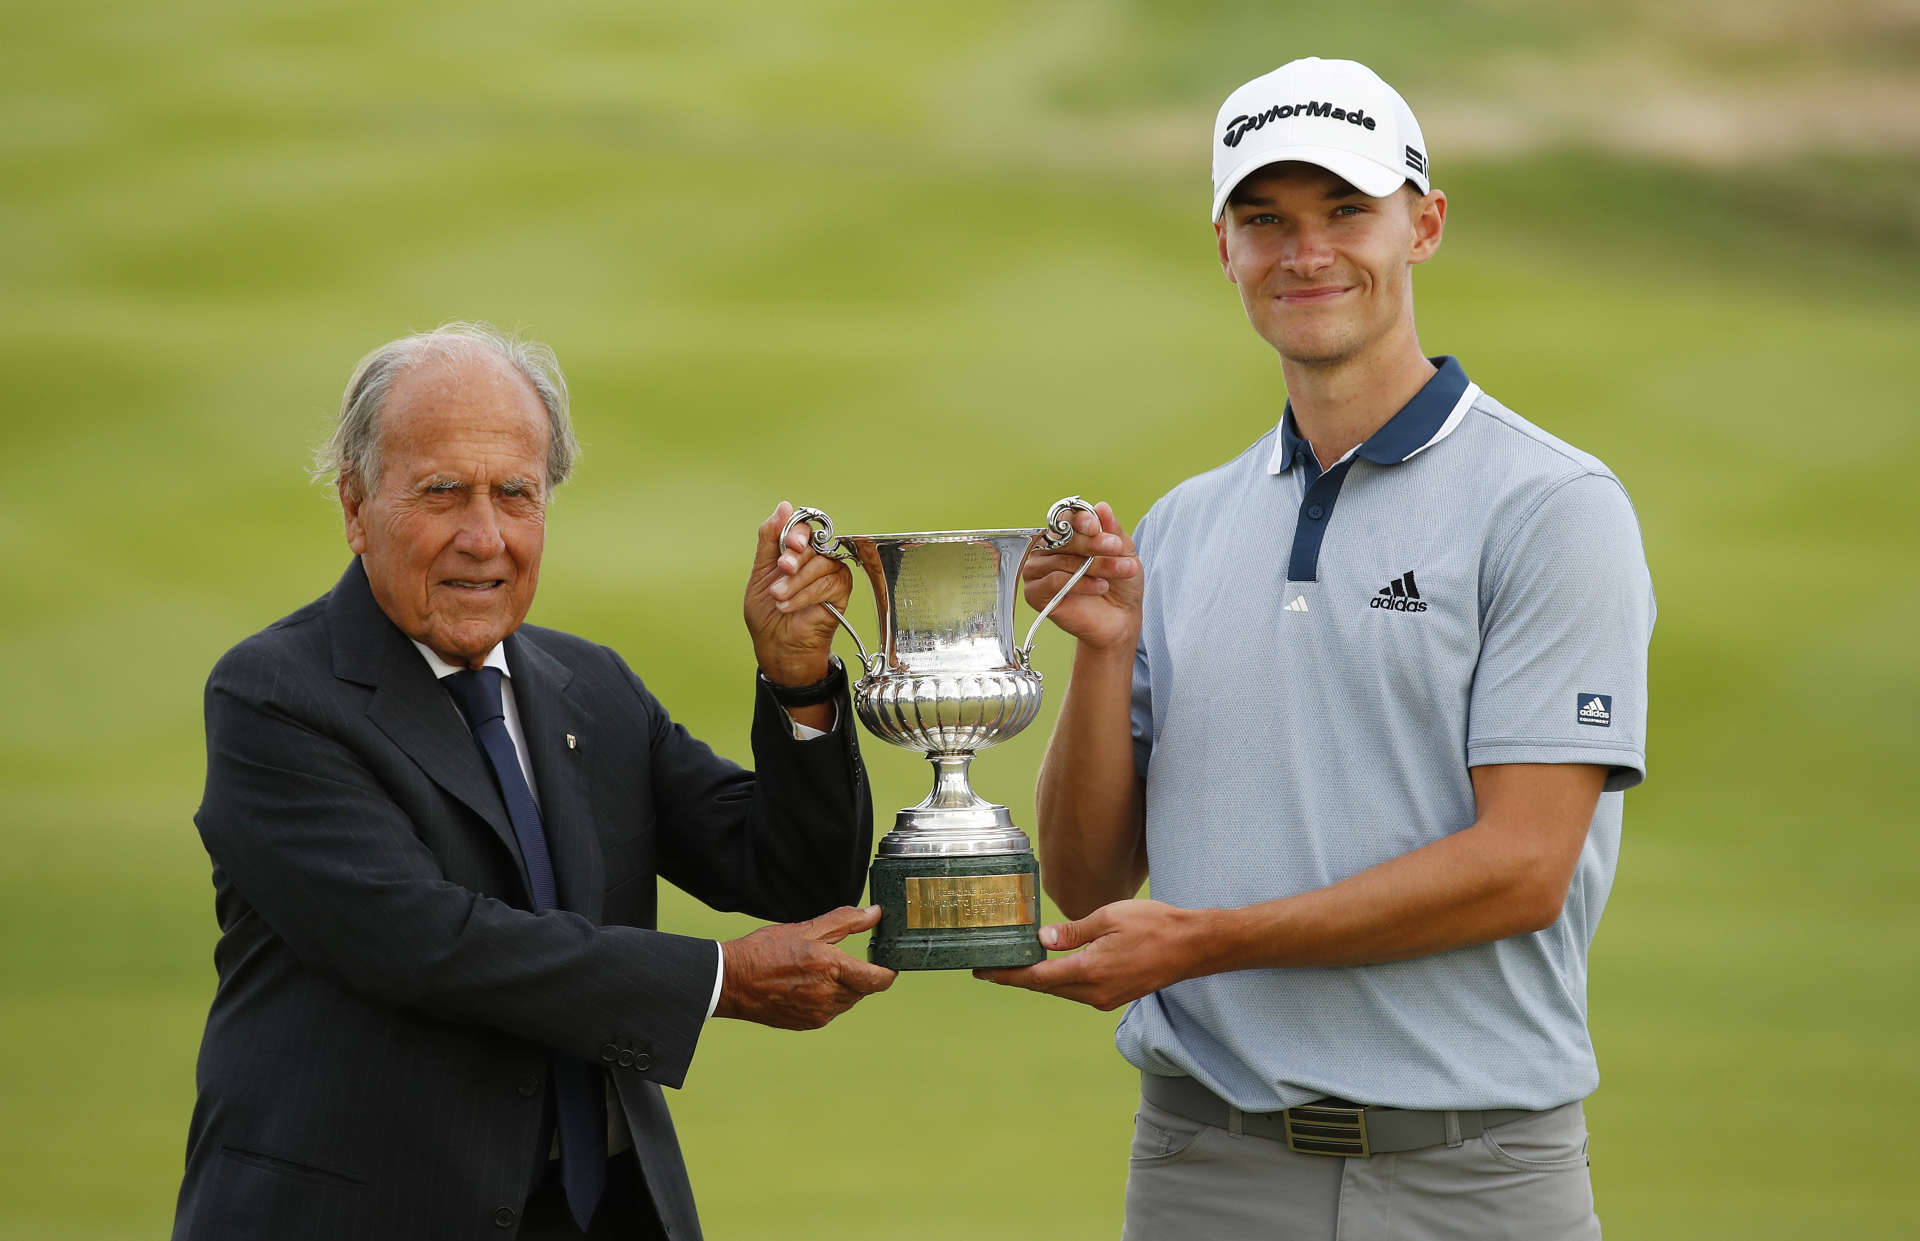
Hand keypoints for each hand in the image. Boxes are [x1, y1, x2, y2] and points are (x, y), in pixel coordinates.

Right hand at [714, 905, 896, 1029]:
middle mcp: (828, 995)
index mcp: (831, 967)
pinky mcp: (808, 1023)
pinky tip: (808, 985)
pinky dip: (828, 999)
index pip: (878, 979)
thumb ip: (845, 921)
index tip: (888, 962)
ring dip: (844, 988)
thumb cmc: (766, 950)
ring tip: (819, 971)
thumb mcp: (807, 928)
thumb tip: (875, 913)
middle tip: (842, 960)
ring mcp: (818, 1013)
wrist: (732, 981)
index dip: (888, 972)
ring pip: (848, 1001)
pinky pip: (830, 1011)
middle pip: (863, 990)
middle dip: (860, 975)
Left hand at [744, 501, 853, 685]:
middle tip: (781, 571)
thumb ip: (770, 538)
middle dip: (794, 558)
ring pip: (821, 563)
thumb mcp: (761, 571)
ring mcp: (832, 573)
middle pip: (814, 543)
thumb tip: (784, 506)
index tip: (789, 544)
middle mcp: (817, 557)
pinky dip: (807, 594)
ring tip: (778, 597)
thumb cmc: (768, 611)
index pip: (804, 527)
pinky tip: (791, 606)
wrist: (777, 644)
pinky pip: (829, 583)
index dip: (798, 532)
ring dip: (796, 581)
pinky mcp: (842, 591)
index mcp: (798, 550)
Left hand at [973, 899, 1200, 1010]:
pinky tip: (1049, 967)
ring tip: (1012, 965)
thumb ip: (1073, 931)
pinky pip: (1077, 990)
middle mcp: (1095, 992)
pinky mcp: (1114, 996)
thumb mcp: (1109, 917)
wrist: (1192, 946)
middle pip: (1045, 987)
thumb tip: (1042, 938)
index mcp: (1091, 971)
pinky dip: (1058, 979)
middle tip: (989, 966)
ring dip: (1037, 979)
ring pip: (1061, 990)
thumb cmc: (1155, 925)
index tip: (983, 972)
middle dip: (1016, 977)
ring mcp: (1105, 998)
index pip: (1038, 977)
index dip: (1008, 976)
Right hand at [1021, 501, 1140, 653]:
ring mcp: (1037, 570)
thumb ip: (1112, 530)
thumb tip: (1102, 506)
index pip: (1064, 518)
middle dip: (1093, 543)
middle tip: (1115, 548)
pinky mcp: (1035, 593)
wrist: (1120, 618)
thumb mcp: (1123, 552)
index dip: (1079, 519)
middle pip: (1062, 538)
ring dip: (1095, 565)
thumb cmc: (1120, 583)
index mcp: (1063, 534)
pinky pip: (1054, 581)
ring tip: (1121, 571)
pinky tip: (1101, 587)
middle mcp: (1046, 549)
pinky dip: (1079, 583)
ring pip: (1062, 560)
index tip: (1095, 525)